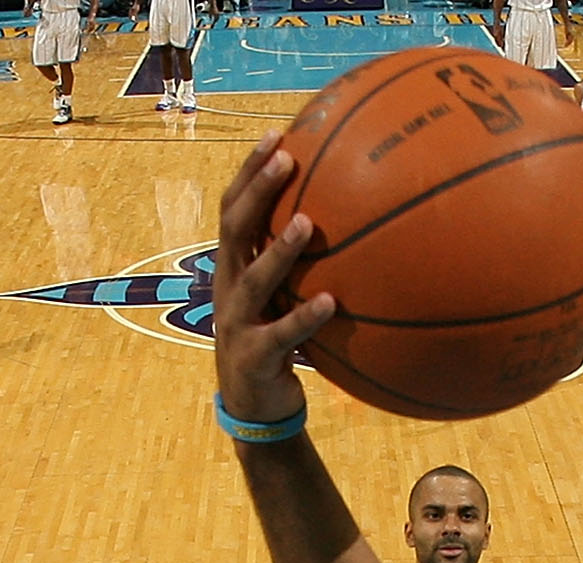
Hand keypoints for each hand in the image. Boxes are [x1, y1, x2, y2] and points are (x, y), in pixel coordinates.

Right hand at [212, 137, 334, 423]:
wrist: (255, 408)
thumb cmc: (276, 342)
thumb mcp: (282, 297)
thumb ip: (299, 265)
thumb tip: (353, 223)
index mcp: (234, 267)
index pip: (234, 208)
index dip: (250, 172)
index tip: (277, 135)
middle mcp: (230, 287)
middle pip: (236, 228)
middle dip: (258, 190)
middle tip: (286, 158)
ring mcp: (237, 323)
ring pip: (255, 279)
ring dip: (280, 249)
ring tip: (308, 223)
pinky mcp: (255, 357)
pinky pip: (282, 334)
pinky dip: (305, 317)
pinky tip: (331, 302)